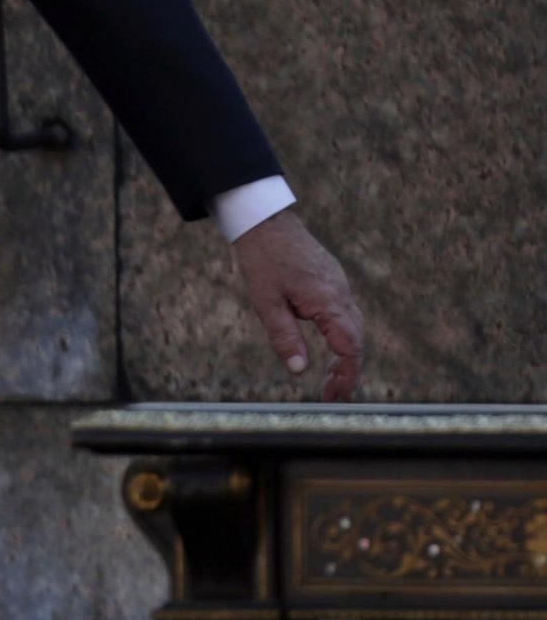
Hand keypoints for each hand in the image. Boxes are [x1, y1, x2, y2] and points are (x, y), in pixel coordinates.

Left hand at [231, 209, 365, 400]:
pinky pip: (347, 314)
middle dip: (349, 370)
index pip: (349, 347)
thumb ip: (285, 337)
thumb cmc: (263, 260)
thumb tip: (299, 371)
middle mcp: (341, 294)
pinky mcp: (333, 282)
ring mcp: (340, 286)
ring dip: (347, 355)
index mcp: (327, 302)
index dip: (347, 374)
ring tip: (331, 379)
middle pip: (357, 340)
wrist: (266, 222)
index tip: (337, 396)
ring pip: (354, 327)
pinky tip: (331, 348)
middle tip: (333, 395)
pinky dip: (344, 336)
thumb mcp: (266, 303)